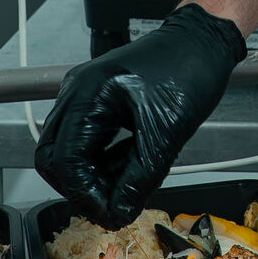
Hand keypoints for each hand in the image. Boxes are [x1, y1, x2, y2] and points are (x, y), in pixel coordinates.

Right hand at [34, 5, 246, 226]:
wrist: (203, 43)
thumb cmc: (188, 69)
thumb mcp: (167, 134)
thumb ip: (140, 179)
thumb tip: (119, 212)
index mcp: (89, 94)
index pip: (65, 160)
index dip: (83, 195)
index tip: (107, 215)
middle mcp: (77, 91)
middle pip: (55, 157)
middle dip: (81, 187)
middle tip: (111, 206)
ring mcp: (83, 94)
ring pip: (68, 150)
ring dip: (93, 175)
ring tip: (128, 183)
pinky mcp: (96, 99)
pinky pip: (85, 138)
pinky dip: (102, 158)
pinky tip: (129, 164)